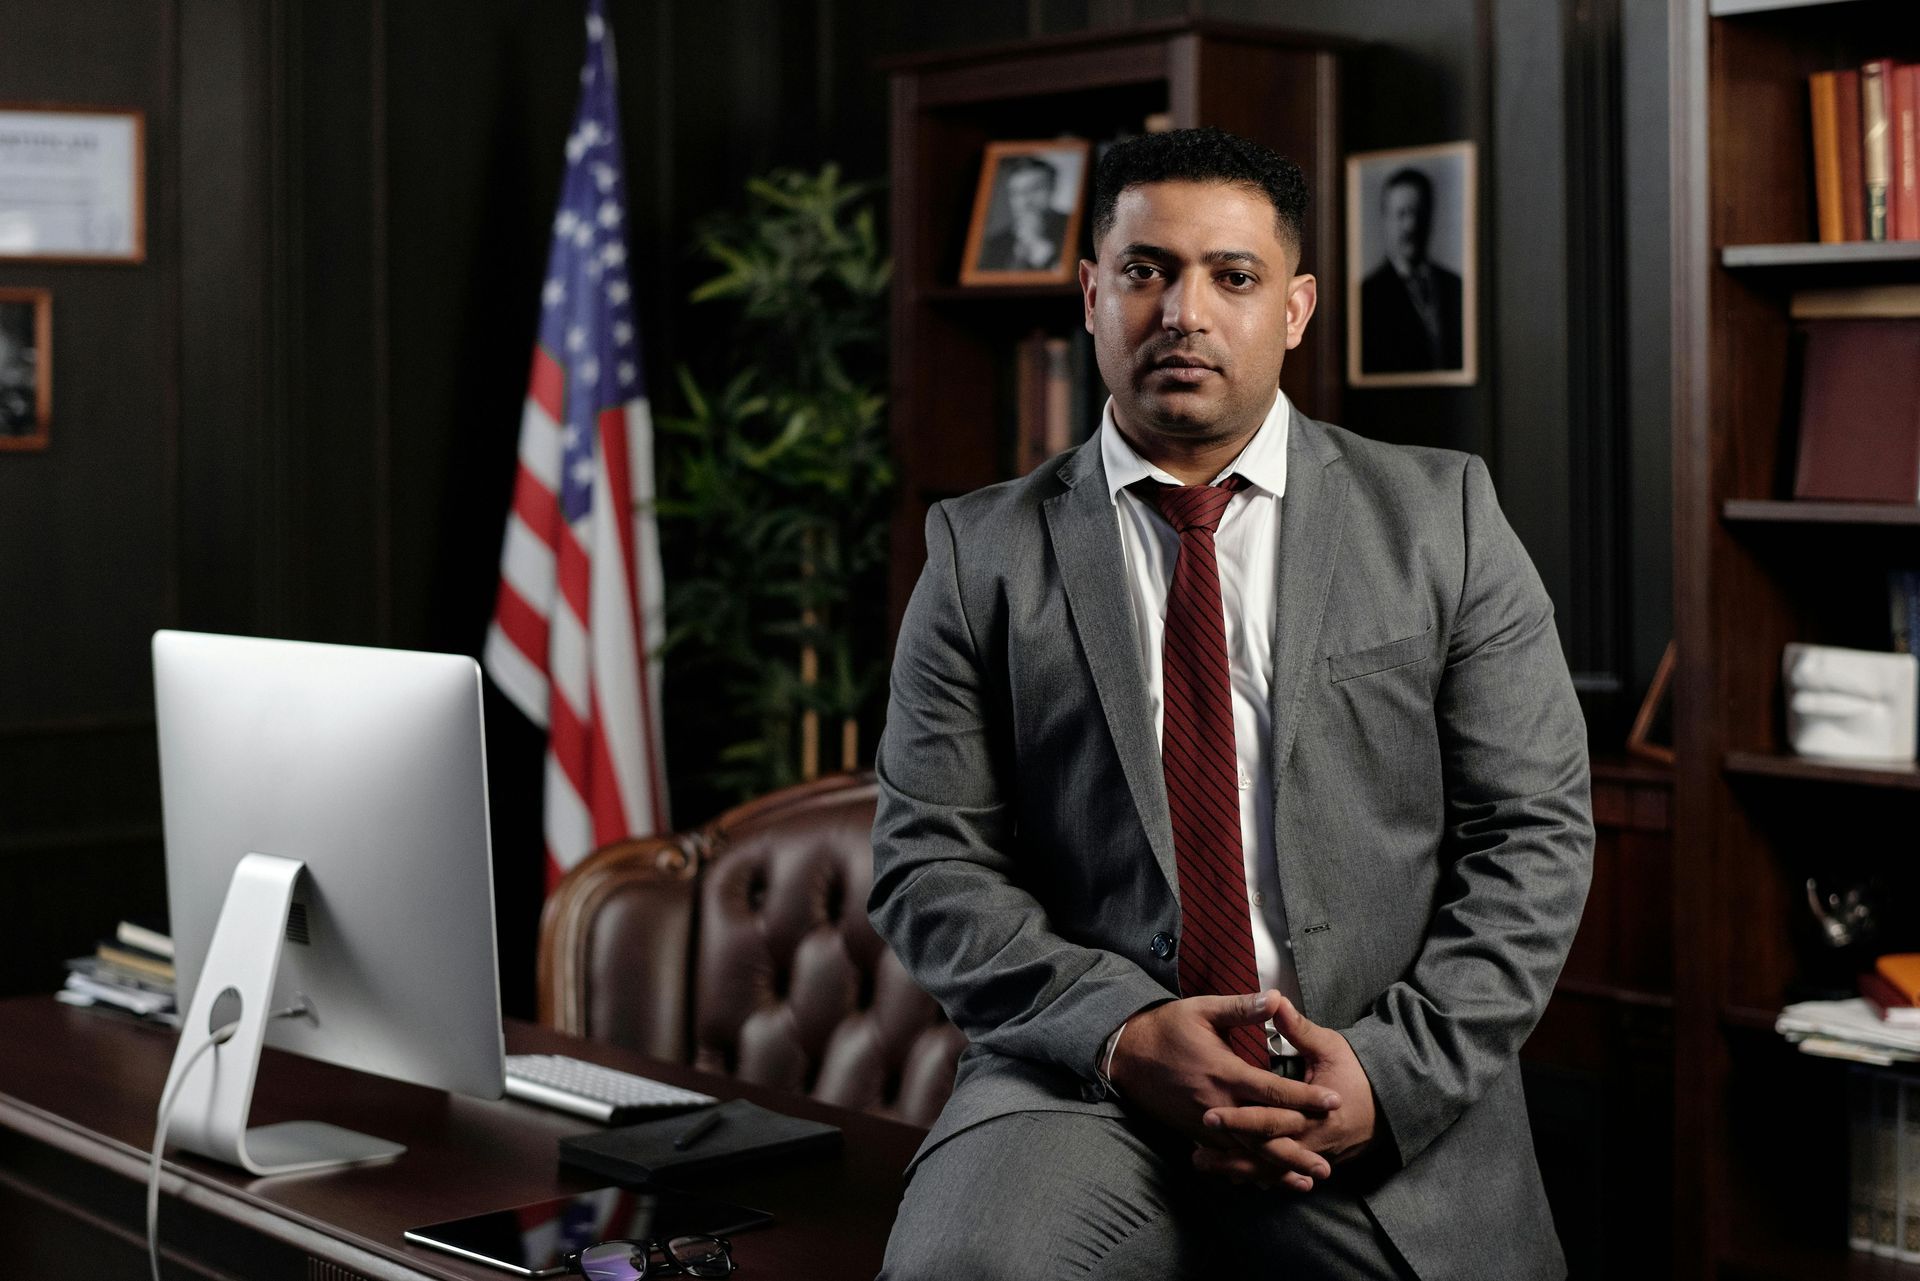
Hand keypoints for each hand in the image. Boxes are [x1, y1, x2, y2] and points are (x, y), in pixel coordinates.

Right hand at [1107, 991, 1341, 1191]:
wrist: (1127, 1054)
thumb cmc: (1166, 1028)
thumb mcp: (1202, 1009)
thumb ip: (1241, 1009)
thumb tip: (1277, 999)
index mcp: (1225, 1072)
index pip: (1274, 1091)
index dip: (1306, 1098)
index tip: (1334, 1103)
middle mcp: (1218, 1103)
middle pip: (1265, 1133)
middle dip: (1297, 1150)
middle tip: (1326, 1166)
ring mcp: (1205, 1122)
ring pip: (1247, 1151)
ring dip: (1277, 1167)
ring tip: (1306, 1181)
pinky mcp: (1195, 1131)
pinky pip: (1228, 1154)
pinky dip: (1250, 1168)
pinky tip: (1267, 1179)